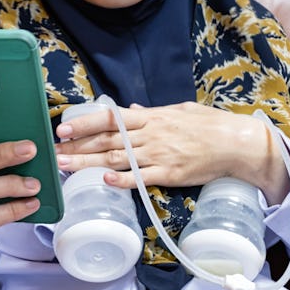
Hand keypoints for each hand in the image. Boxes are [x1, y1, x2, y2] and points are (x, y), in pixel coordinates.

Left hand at [54, 102, 289, 203]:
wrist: (235, 143)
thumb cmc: (209, 125)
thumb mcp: (179, 111)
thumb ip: (152, 112)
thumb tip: (131, 109)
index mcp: (151, 117)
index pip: (110, 118)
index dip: (84, 123)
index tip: (63, 129)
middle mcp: (150, 134)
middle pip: (107, 140)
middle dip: (77, 147)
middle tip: (54, 153)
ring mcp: (159, 155)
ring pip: (117, 159)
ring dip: (88, 163)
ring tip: (66, 168)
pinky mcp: (169, 175)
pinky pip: (140, 178)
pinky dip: (121, 179)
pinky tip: (103, 180)